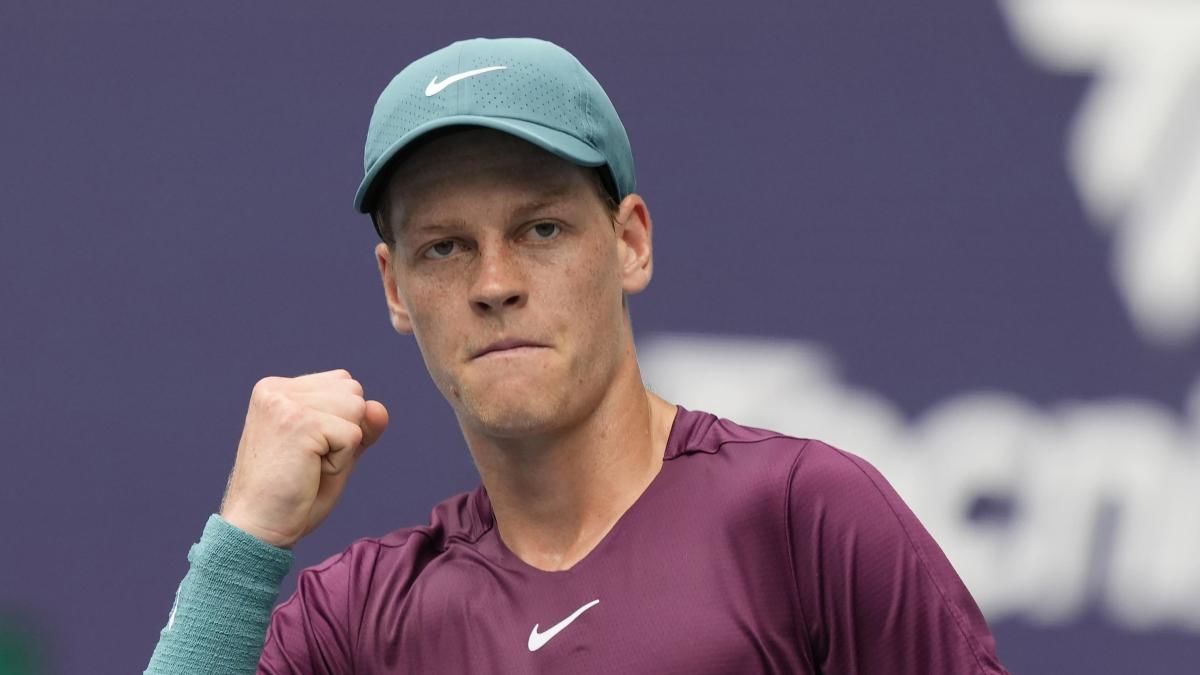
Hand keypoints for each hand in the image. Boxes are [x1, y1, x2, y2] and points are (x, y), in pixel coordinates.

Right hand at [219, 369, 388, 547]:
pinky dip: (341, 462)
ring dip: (343, 447)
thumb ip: (359, 426)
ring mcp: (285, 403)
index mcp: (278, 390)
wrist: (255, 530)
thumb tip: (379, 407)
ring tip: (308, 466)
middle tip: (307, 462)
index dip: (340, 423)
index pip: (342, 383)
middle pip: (353, 392)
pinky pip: (353, 435)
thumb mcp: (333, 453)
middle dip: (345, 431)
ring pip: (357, 409)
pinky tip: (309, 474)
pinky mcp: (299, 422)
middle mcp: (277, 390)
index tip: (305, 451)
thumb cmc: (292, 496)